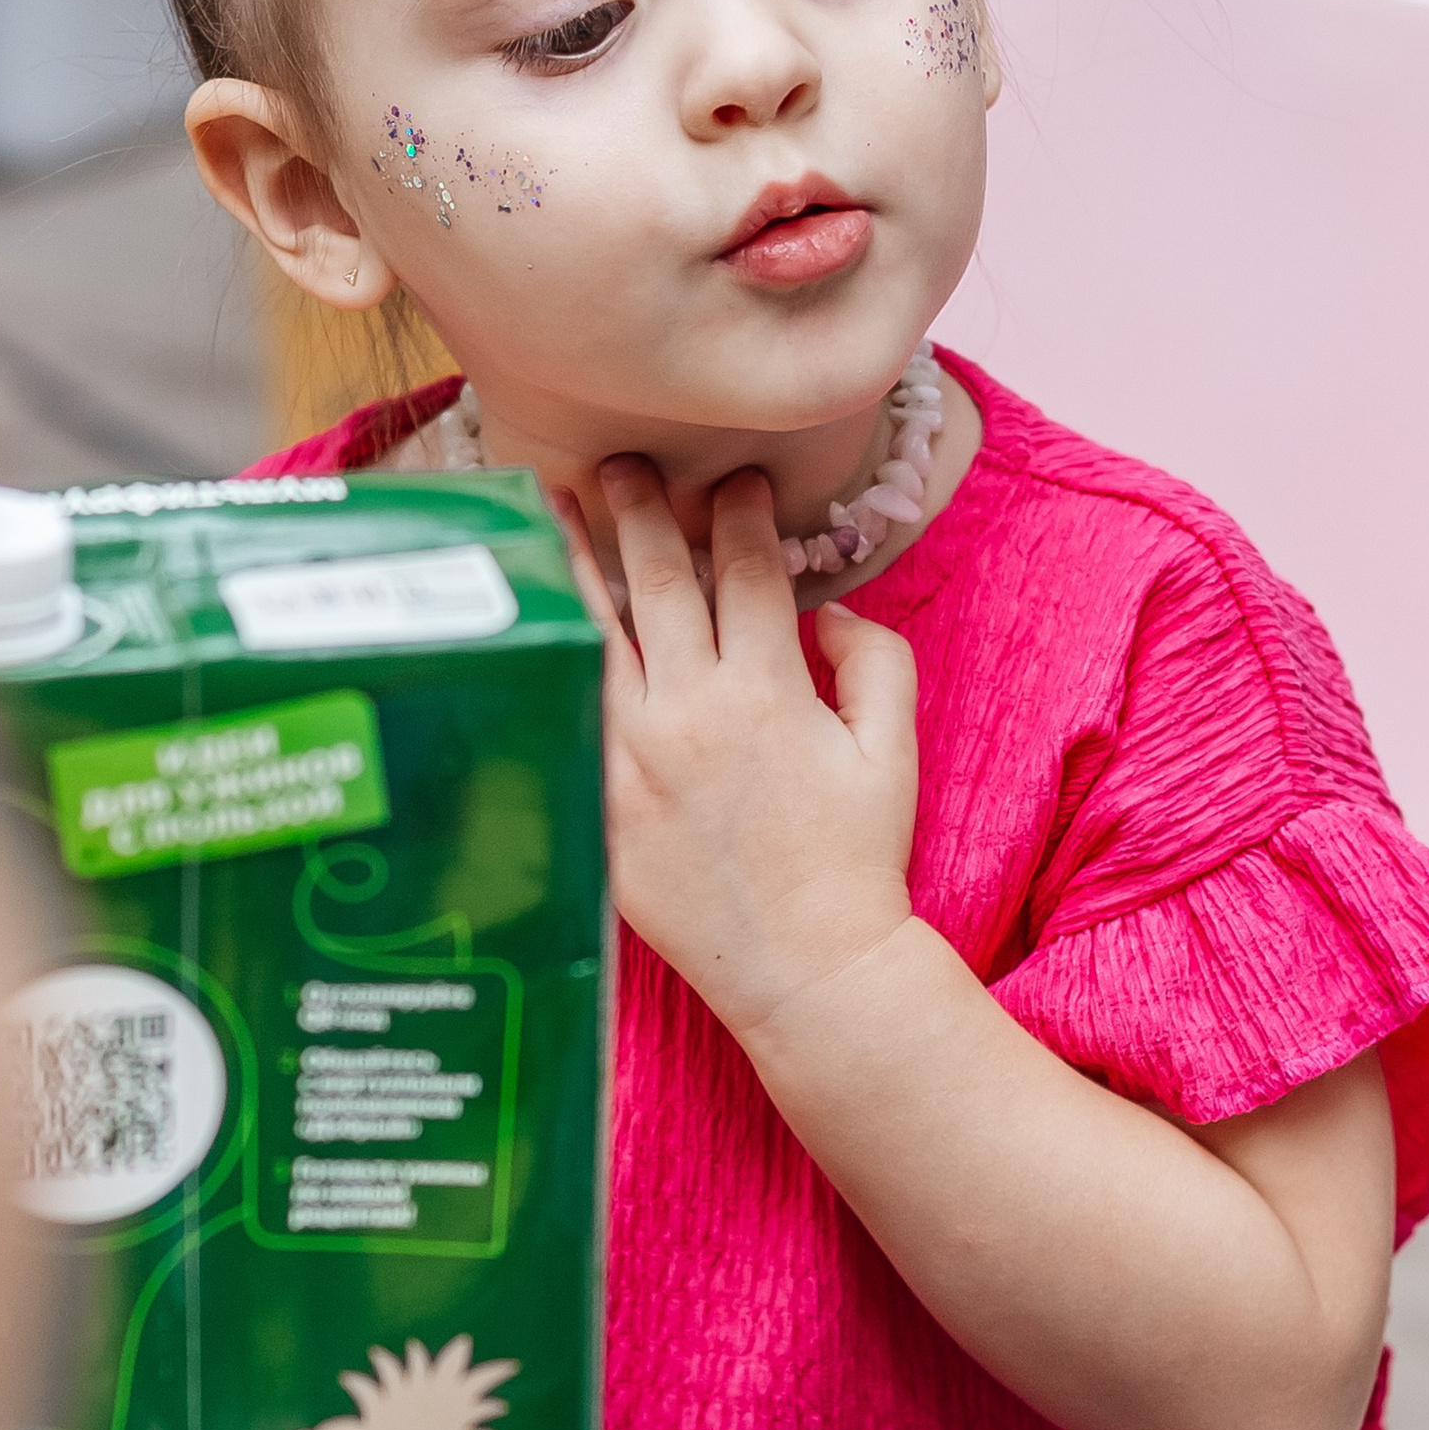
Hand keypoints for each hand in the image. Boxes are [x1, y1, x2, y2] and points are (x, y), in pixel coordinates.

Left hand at [560, 462, 917, 1042]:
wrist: (808, 967)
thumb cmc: (857, 859)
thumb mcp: (894, 751)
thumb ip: (875, 661)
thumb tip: (825, 614)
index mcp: (768, 690)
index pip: (748, 571)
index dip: (743, 515)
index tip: (737, 481)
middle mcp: (690, 711)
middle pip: (659, 582)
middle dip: (641, 510)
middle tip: (622, 462)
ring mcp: (632, 757)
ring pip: (595, 632)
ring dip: (576, 562)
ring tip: (551, 505)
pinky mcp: (598, 802)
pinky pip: (567, 710)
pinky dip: (550, 655)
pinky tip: (534, 620)